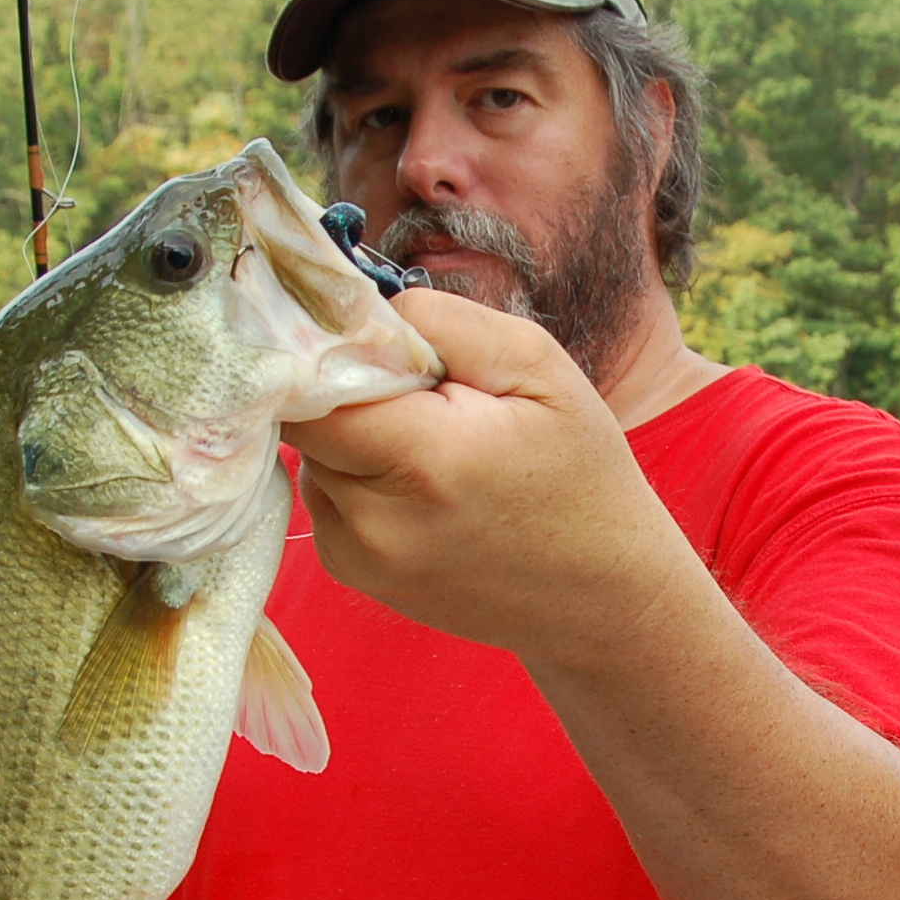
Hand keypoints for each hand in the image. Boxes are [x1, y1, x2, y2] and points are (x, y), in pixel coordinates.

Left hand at [281, 289, 697, 670]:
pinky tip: (418, 485)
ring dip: (351, 434)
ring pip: (309, 455)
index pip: (309, 385)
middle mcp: (376, 520)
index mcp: (424, 458)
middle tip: (417, 391)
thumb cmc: (578, 471)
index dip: (327, 348)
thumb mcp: (536, 365)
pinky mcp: (352, 573)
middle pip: (301, 419)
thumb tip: (356, 305)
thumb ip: (439, 322)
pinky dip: (356, 476)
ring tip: (428, 443)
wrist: (598, 594)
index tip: (370, 337)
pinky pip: (324, 496)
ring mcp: (358, 557)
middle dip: (343, 387)